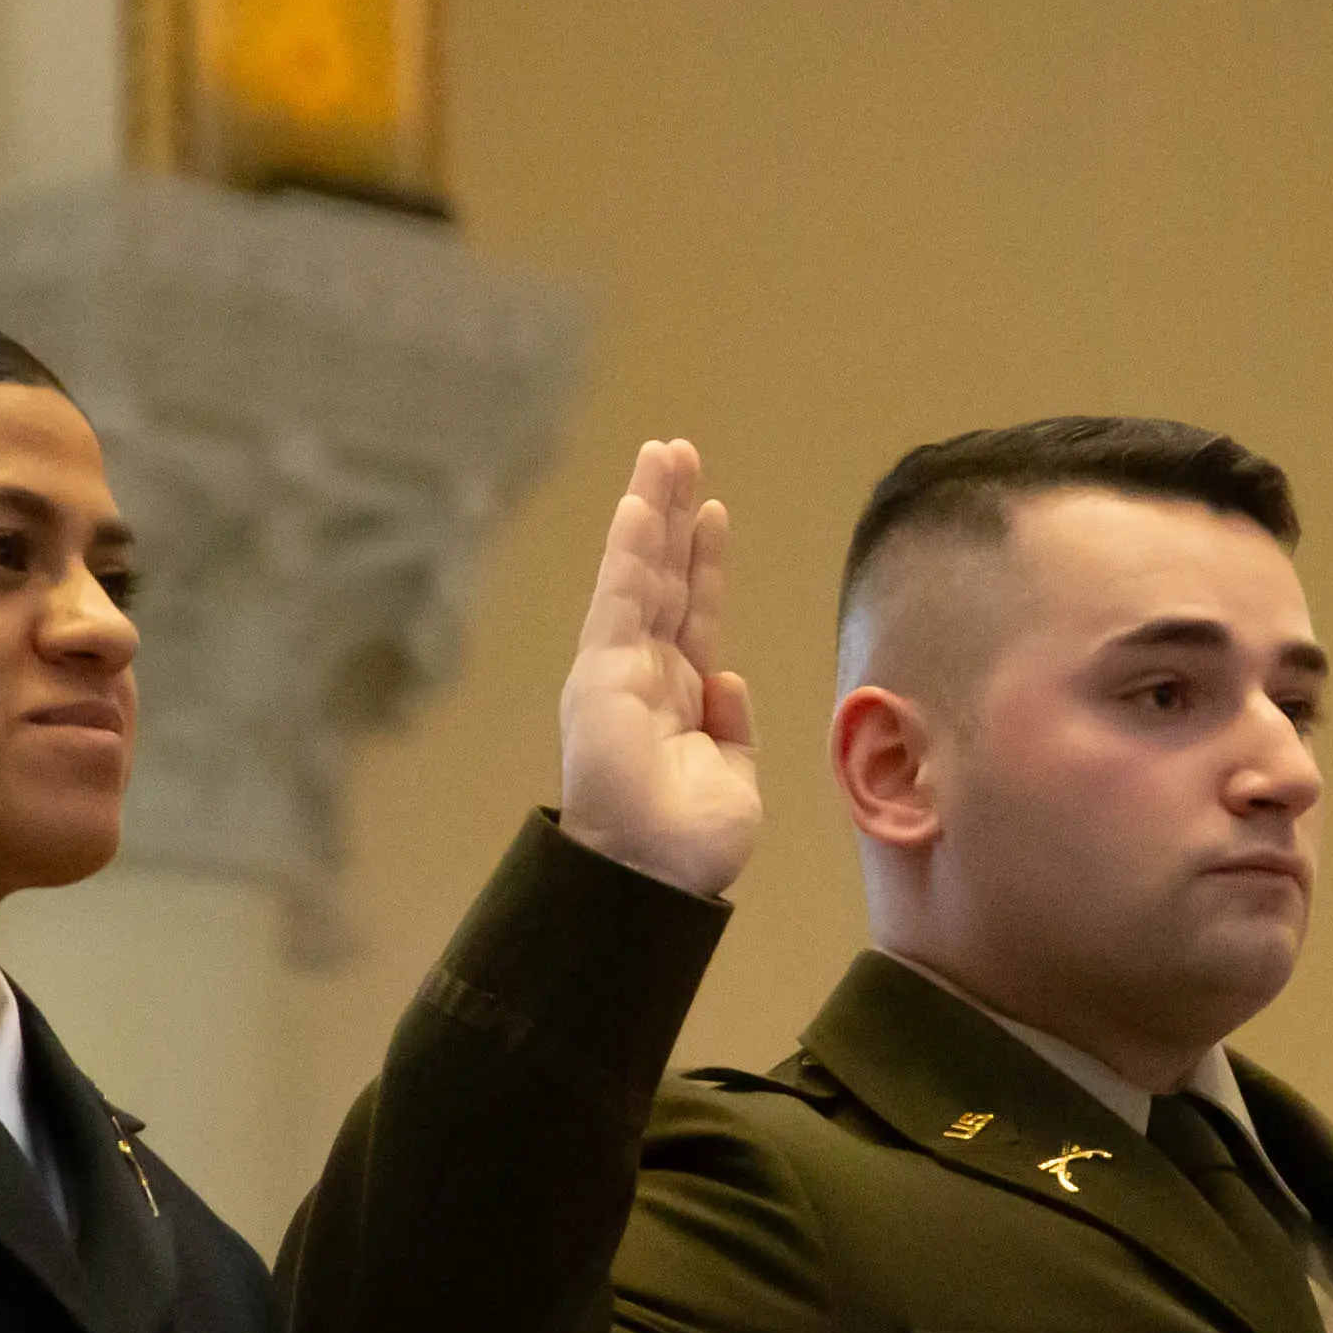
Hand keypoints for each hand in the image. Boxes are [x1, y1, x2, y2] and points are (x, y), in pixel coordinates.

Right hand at [556, 436, 759, 896]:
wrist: (656, 880)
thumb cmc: (690, 848)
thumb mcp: (732, 778)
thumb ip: (730, 727)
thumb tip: (728, 679)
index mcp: (675, 699)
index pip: (691, 612)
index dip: (702, 560)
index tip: (711, 509)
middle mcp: (642, 676)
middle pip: (663, 577)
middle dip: (671, 514)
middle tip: (678, 452)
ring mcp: (617, 671)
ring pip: (639, 574)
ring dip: (652, 511)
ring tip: (665, 452)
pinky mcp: (600, 674)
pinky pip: (619, 599)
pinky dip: (629, 549)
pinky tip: (640, 504)